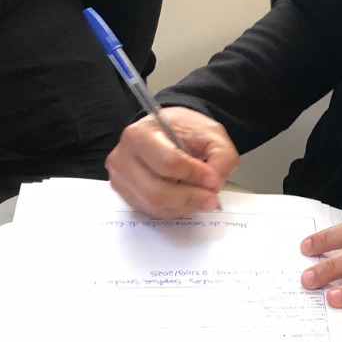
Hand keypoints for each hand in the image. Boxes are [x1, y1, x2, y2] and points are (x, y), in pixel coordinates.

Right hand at [105, 108, 238, 216]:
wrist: (164, 132)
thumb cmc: (183, 130)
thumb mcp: (211, 133)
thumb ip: (221, 157)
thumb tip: (214, 185)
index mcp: (139, 135)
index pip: (167, 162)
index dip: (194, 175)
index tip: (213, 179)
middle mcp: (122, 158)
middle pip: (157, 191)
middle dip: (190, 198)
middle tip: (212, 198)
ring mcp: (120, 179)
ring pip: (154, 205)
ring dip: (184, 206)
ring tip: (202, 197)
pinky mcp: (125, 195)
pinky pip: (152, 211)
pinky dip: (175, 209)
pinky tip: (187, 199)